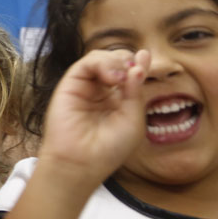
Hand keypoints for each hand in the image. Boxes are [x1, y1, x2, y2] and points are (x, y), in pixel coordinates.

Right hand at [41, 49, 150, 184]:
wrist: (82, 162)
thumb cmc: (109, 148)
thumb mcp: (133, 119)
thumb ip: (136, 91)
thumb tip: (139, 64)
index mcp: (118, 100)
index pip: (129, 74)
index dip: (138, 64)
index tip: (146, 56)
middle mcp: (100, 91)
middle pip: (115, 61)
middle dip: (127, 60)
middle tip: (134, 70)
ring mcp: (85, 87)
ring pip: (100, 58)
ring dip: (115, 61)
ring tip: (121, 78)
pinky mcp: (70, 84)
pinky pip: (85, 63)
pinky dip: (101, 63)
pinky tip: (112, 78)